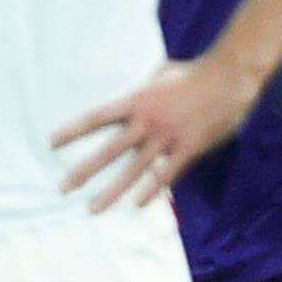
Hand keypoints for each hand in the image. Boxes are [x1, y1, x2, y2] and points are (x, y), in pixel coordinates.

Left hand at [51, 59, 253, 210]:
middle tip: (63, 188)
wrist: (229, 77)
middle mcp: (147, 122)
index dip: (73, 131)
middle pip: (109, 150)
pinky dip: (152, 191)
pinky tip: (138, 205)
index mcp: (137, 101)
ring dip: (112, 192)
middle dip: (84, 171)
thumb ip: (144, 89)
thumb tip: (134, 94)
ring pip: (134, 170)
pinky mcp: (188, 148)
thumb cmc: (195, 72)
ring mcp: (167, 137)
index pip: (97, 118)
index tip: (52, 143)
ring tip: (93, 209)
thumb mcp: (161, 74)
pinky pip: (166, 175)